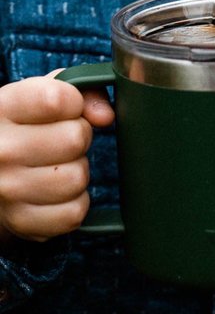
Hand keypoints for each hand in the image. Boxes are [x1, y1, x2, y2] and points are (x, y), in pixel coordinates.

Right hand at [0, 73, 113, 242]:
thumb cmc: (27, 126)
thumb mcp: (45, 94)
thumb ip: (84, 92)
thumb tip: (106, 116)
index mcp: (0, 108)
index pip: (56, 99)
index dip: (74, 103)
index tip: (64, 109)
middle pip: (74, 139)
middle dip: (78, 138)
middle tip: (59, 142)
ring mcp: (5, 189)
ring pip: (77, 178)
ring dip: (76, 171)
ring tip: (55, 166)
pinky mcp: (20, 221)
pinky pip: (74, 212)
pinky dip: (73, 202)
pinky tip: (53, 193)